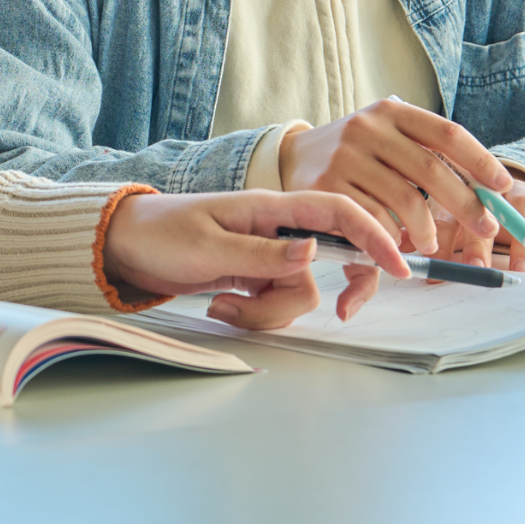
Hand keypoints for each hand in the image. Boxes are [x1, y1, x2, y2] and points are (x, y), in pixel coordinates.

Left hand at [103, 189, 407, 329]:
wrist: (126, 246)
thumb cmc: (161, 234)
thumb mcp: (209, 245)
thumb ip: (261, 253)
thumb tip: (310, 252)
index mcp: (269, 208)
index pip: (336, 213)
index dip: (373, 235)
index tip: (398, 265)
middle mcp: (274, 231)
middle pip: (318, 271)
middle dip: (296, 300)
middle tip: (272, 311)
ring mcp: (264, 257)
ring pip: (295, 295)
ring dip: (261, 313)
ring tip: (217, 305)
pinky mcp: (252, 278)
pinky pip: (272, 305)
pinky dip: (250, 315)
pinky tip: (217, 306)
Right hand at [277, 99, 506, 254]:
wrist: (294, 158)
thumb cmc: (359, 154)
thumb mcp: (388, 138)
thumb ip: (429, 157)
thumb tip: (491, 190)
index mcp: (391, 112)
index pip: (447, 133)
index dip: (481, 161)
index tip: (504, 187)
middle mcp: (367, 128)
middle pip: (432, 170)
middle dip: (467, 204)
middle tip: (486, 227)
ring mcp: (345, 157)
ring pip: (406, 201)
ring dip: (428, 230)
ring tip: (431, 242)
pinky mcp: (326, 187)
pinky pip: (376, 220)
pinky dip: (394, 238)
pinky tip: (398, 244)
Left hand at [434, 179, 524, 272]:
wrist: (506, 192)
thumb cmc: (472, 219)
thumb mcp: (450, 229)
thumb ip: (432, 246)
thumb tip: (417, 270)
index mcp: (456, 194)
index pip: (445, 216)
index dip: (443, 243)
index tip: (442, 270)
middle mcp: (490, 188)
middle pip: (484, 207)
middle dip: (480, 241)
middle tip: (478, 267)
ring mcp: (521, 190)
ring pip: (524, 206)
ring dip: (522, 238)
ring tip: (521, 269)